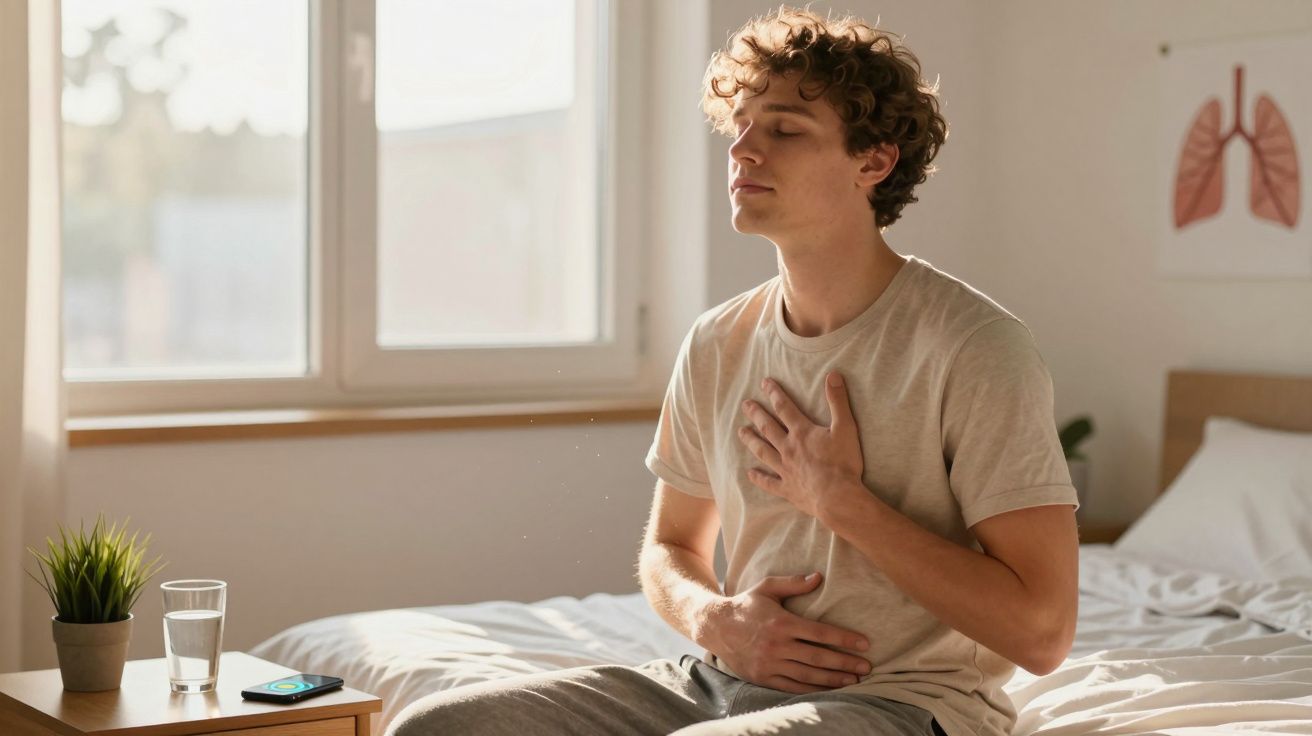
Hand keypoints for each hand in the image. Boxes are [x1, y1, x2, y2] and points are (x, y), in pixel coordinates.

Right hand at [699, 572, 872, 693]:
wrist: (715, 627)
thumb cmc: (746, 605)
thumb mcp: (767, 587)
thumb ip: (794, 583)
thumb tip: (819, 577)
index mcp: (781, 622)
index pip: (820, 632)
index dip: (844, 639)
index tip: (864, 644)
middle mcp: (776, 645)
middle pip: (818, 657)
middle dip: (845, 663)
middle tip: (867, 667)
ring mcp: (769, 664)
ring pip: (808, 675)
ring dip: (833, 679)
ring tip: (854, 681)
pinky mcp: (763, 678)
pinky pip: (792, 687)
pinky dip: (813, 690)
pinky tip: (829, 689)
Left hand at [738, 372, 864, 518]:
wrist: (837, 497)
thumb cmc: (843, 463)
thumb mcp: (846, 428)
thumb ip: (838, 401)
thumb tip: (832, 375)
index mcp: (802, 433)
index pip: (784, 408)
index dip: (774, 394)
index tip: (765, 383)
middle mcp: (789, 448)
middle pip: (768, 428)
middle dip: (756, 414)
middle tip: (745, 404)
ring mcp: (785, 469)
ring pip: (763, 452)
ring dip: (751, 441)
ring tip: (741, 432)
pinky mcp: (787, 488)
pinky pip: (769, 482)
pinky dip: (759, 478)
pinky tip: (749, 474)